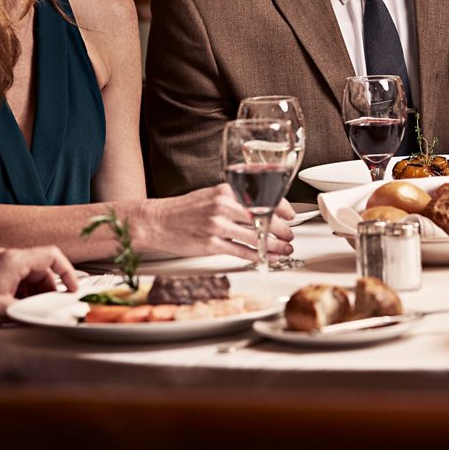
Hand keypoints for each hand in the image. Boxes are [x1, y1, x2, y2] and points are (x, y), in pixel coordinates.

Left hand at [0, 246, 77, 329]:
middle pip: (41, 266)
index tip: (72, 287)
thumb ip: (33, 308)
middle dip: (48, 286)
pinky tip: (16, 305)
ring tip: (28, 308)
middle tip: (48, 304)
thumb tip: (52, 311)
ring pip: (28, 272)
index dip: (67, 271)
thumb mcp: (5, 311)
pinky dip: (21, 289)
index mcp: (13, 260)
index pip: (52, 256)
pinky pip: (15, 275)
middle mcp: (6, 256)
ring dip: (34, 289)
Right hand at [144, 185, 294, 261]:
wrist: (157, 222)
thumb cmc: (185, 209)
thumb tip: (262, 207)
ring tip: (285, 249)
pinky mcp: (211, 245)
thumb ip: (235, 199)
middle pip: (263, 218)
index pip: (263, 197)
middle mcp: (222, 206)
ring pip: (256, 237)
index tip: (291, 215)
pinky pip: (242, 252)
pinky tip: (267, 258)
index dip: (282, 208)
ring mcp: (216, 226)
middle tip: (290, 235)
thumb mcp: (211, 194)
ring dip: (275, 246)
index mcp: (225, 191)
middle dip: (282, 229)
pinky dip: (258, 256)